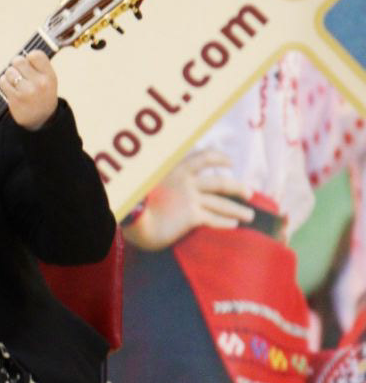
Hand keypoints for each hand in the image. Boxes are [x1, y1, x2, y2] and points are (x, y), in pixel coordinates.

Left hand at [0, 50, 57, 130]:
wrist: (40, 119)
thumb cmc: (42, 93)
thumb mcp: (48, 79)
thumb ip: (39, 65)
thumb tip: (22, 53)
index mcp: (50, 76)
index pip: (35, 55)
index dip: (29, 58)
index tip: (30, 65)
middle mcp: (40, 83)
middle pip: (19, 60)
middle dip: (16, 65)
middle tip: (19, 72)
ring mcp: (27, 92)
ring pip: (9, 71)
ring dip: (9, 74)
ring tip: (15, 81)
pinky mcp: (16, 99)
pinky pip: (3, 82)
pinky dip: (4, 83)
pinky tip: (10, 88)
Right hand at [122, 148, 255, 250]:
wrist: (132, 216)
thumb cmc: (136, 201)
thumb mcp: (149, 181)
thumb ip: (167, 179)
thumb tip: (176, 182)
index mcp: (177, 169)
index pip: (205, 157)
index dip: (220, 159)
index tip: (230, 164)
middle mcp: (187, 182)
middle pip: (220, 183)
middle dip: (237, 188)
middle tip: (249, 193)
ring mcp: (191, 199)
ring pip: (221, 203)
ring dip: (238, 210)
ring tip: (249, 216)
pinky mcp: (191, 216)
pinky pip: (214, 219)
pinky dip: (226, 222)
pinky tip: (233, 225)